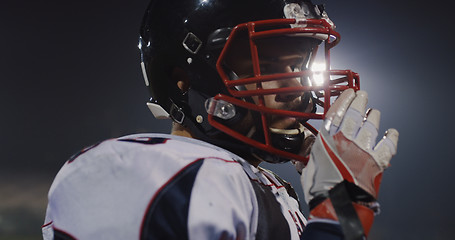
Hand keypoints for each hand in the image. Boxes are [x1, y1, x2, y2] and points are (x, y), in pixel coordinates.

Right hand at [301, 89, 397, 236]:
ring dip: (374, 117)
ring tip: (375, 112)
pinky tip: (392, 132)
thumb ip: (309, 160)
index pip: (337, 113)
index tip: (348, 92)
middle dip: (360, 102)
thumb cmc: (320, 188)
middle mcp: (346, 140)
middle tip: (363, 95)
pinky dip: (391, 138)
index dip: (343, 101)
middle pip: (355, 115)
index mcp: (327, 140)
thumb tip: (301, 161)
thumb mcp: (308, 169)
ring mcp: (363, 150)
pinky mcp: (376, 162)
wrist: (337, 204)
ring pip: (371, 126)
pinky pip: (387, 145)